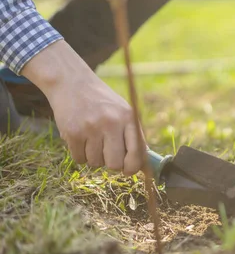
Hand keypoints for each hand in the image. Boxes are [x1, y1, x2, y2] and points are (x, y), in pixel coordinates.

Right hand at [21, 41, 143, 174]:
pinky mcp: (73, 132)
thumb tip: (142, 165)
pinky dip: (80, 154)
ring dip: (94, 157)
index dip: (133, 167)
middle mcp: (112, 122)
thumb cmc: (102, 103)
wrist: (72, 83)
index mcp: (129, 118)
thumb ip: (133, 136)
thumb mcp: (123, 112)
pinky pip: (79, 159)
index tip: (128, 170)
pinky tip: (80, 139)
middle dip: (111, 164)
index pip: (137, 152)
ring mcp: (91, 128)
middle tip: (107, 154)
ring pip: (96, 163)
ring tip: (92, 139)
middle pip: (115, 164)